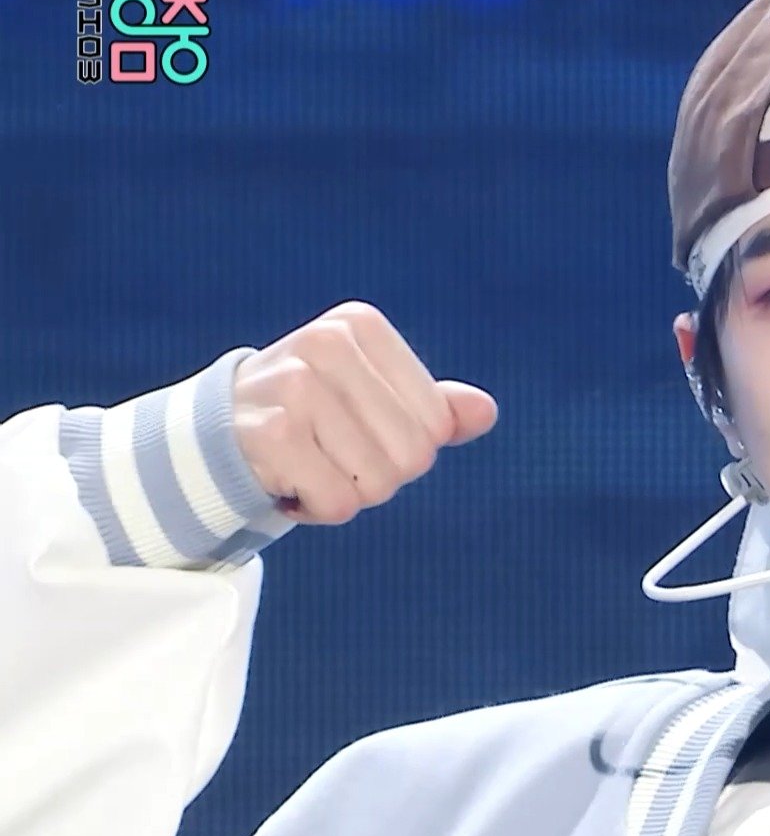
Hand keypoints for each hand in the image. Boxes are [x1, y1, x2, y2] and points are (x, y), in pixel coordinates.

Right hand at [232, 301, 497, 525]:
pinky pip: (337, 502)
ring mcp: (295, 386)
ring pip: (377, 483)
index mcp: (360, 326)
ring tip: (308, 464)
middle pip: (413, 456)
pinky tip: (289, 482)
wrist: (218, 432)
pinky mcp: (271, 433)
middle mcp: (325, 345)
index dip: (405, 445)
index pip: (437, 423)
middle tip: (332, 454)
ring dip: (347, 492)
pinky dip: (318, 508)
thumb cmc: (313, 414)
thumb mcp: (375, 399)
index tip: (356, 430)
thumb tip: (485, 412)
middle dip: (379, 473)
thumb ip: (436, 409)